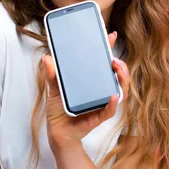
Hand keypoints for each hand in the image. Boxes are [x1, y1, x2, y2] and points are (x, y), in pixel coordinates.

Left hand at [43, 31, 130, 151]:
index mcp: (92, 82)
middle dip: (121, 66)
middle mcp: (100, 91)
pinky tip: (113, 96)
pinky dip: (113, 103)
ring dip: (122, 80)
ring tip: (117, 71)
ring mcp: (102, 103)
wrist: (57, 133)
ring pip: (120, 90)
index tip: (111, 36)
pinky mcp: (99, 116)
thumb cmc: (58, 110)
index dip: (109, 49)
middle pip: (118, 76)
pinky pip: (110, 110)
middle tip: (114, 60)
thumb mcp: (53, 89)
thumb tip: (46, 58)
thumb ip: (52, 74)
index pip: (104, 63)